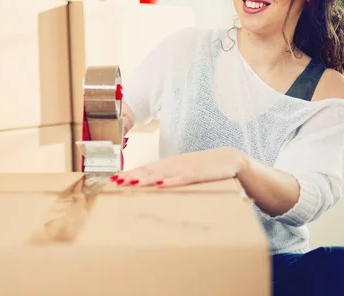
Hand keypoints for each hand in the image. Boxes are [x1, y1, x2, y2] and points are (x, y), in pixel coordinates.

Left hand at [112, 147, 247, 186]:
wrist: (230, 159)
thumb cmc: (204, 167)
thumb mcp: (184, 171)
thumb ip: (170, 176)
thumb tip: (153, 184)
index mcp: (169, 164)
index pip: (145, 168)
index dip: (129, 173)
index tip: (114, 178)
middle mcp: (173, 164)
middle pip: (148, 170)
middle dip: (131, 175)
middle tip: (115, 181)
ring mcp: (185, 168)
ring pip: (161, 173)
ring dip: (145, 178)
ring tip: (131, 182)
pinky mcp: (197, 174)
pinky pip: (181, 178)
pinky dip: (170, 181)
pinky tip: (160, 184)